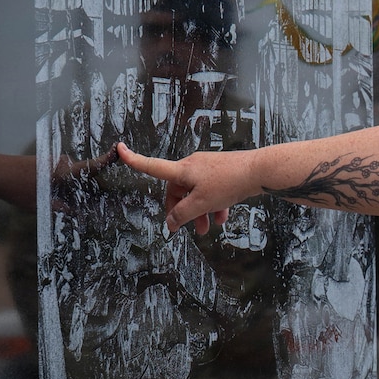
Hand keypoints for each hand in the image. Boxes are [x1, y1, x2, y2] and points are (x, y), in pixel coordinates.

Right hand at [114, 144, 259, 233]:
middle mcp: (193, 165)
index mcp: (182, 170)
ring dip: (199, 211)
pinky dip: (214, 205)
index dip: (134, 160)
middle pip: (177, 189)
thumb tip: (170, 222)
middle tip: (188, 229)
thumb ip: (182, 215)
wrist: (260, 171)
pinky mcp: (222, 172)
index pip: (152, 165)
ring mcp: (208, 168)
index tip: (119, 148)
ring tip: (207, 229)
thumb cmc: (229, 183)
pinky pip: (211, 190)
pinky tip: (222, 218)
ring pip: (196, 192)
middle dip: (181, 209)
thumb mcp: (201, 203)